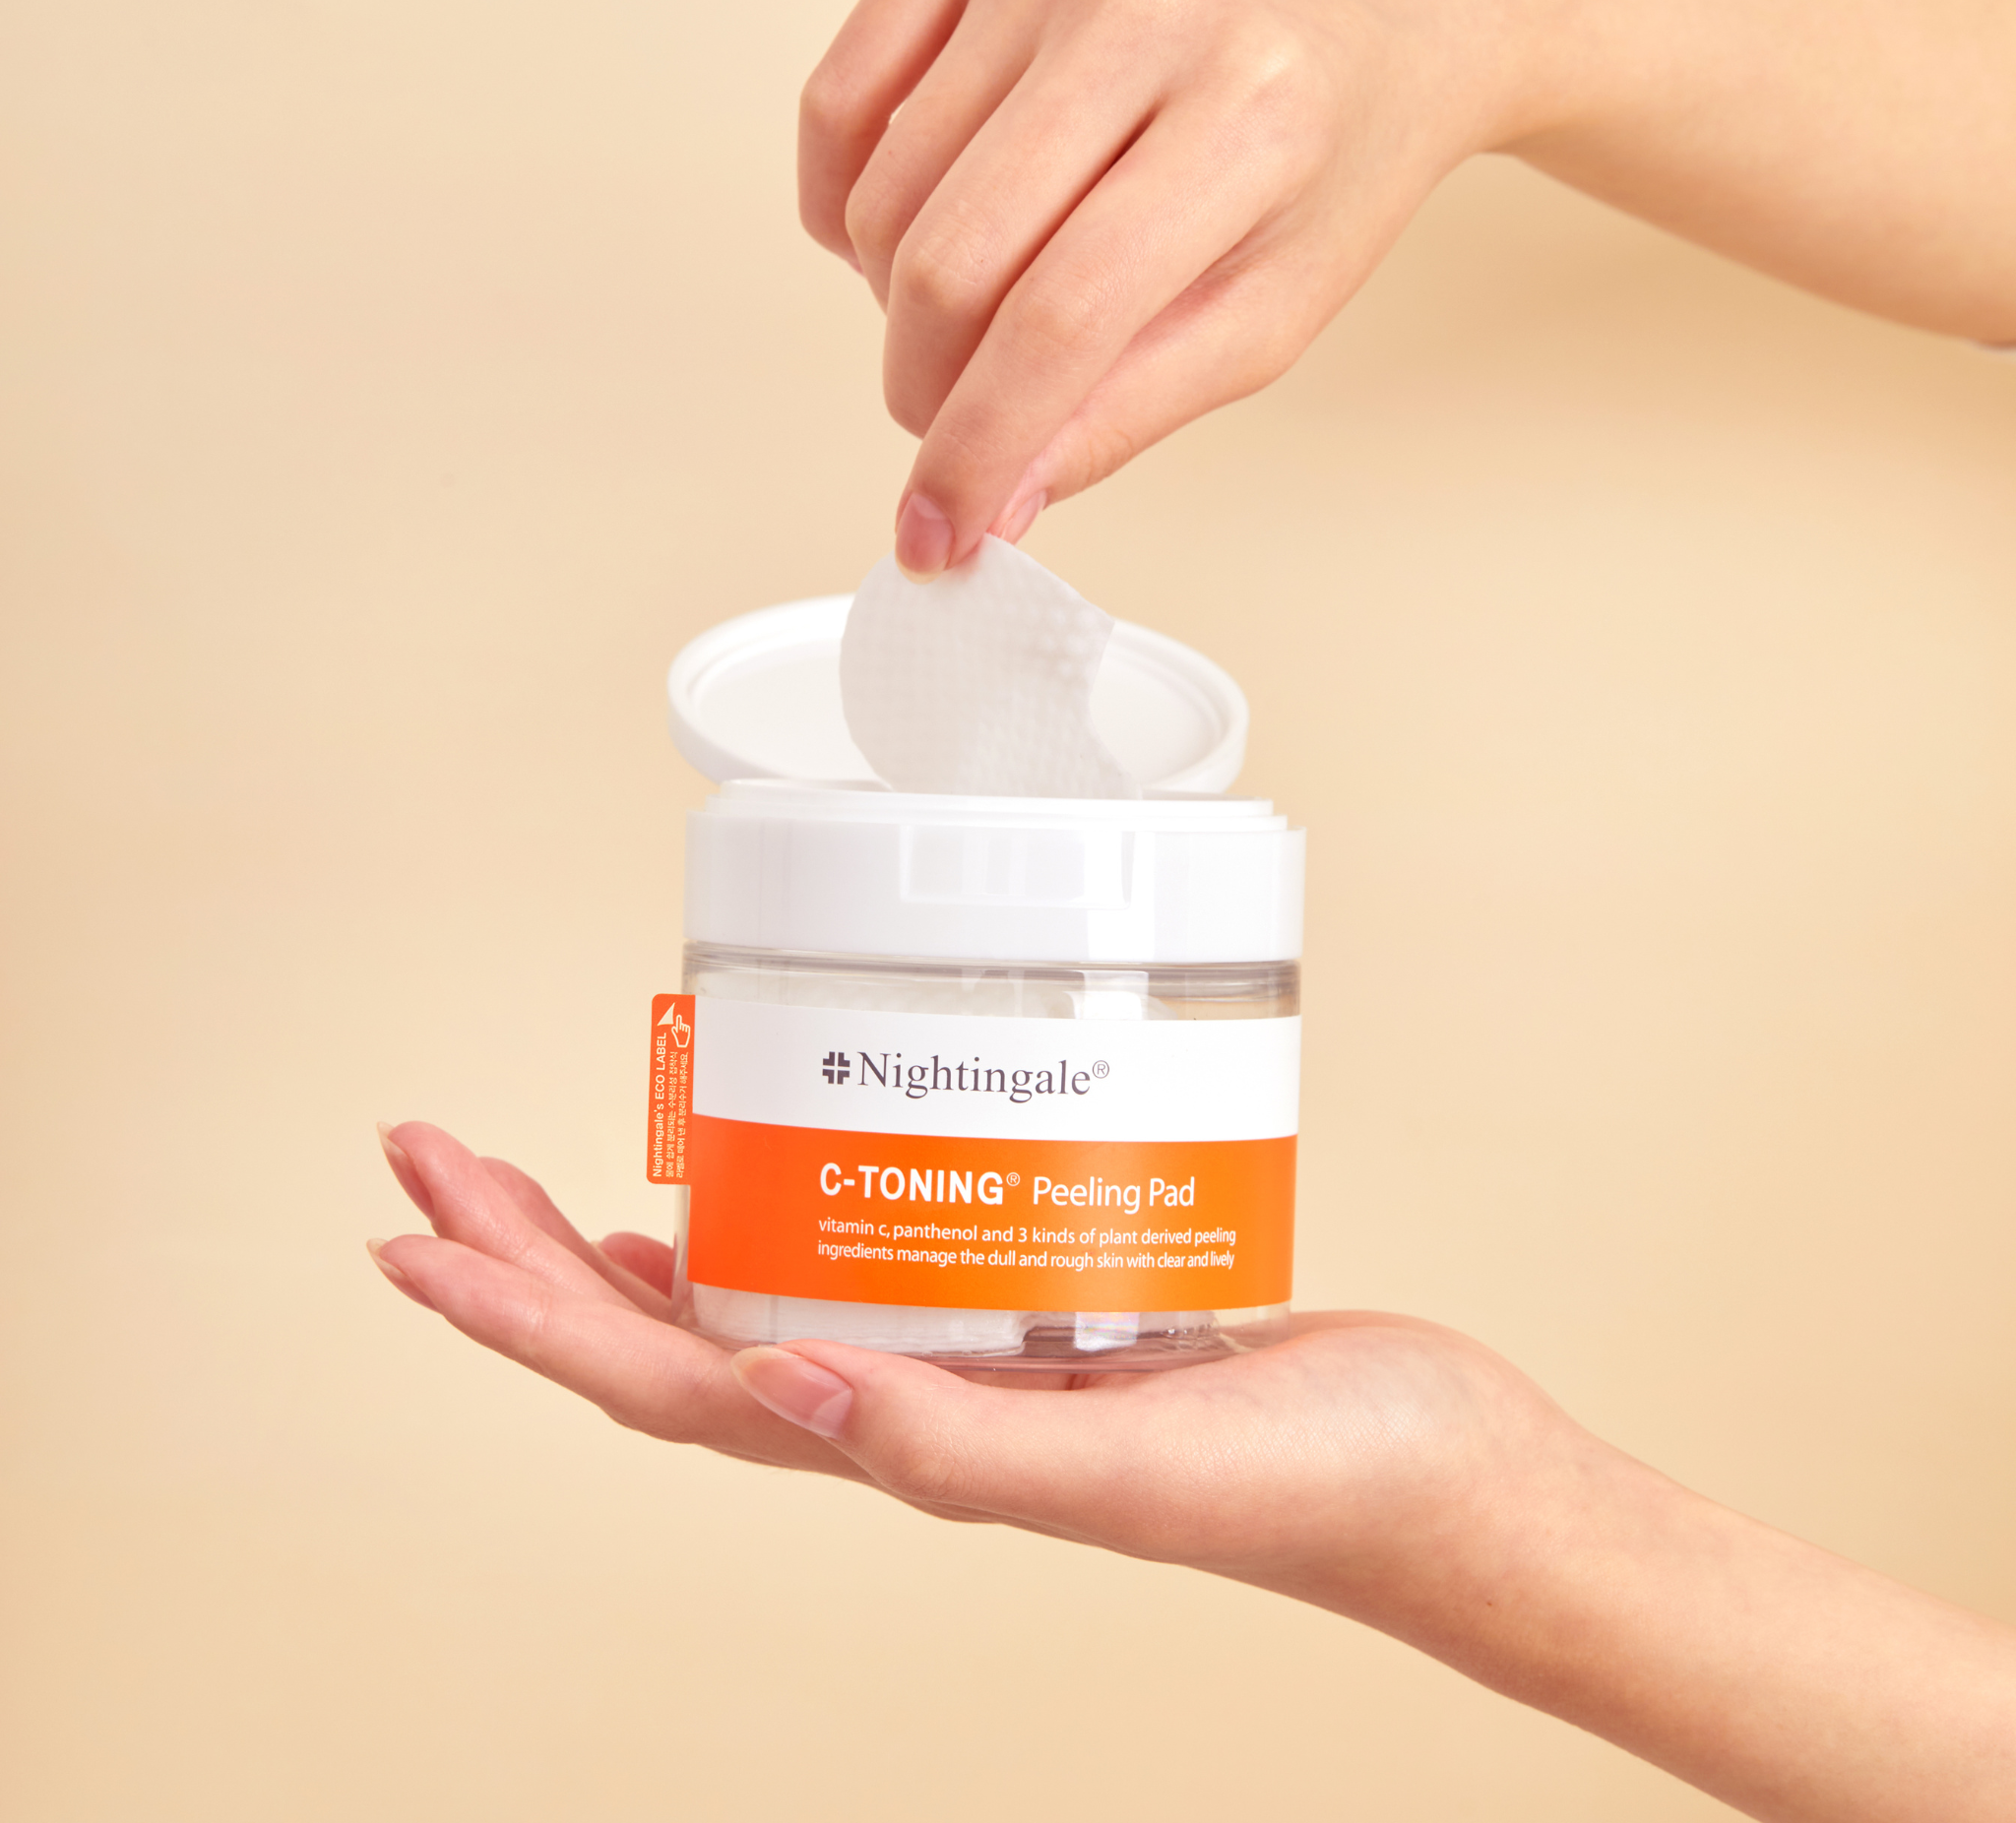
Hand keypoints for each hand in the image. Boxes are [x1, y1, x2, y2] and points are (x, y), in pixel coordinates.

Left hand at [367, 1120, 1574, 1584]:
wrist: (1444, 1473)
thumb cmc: (1319, 1481)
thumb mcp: (1132, 1469)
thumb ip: (953, 1448)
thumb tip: (769, 1391)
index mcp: (902, 1454)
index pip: (662, 1389)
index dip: (523, 1319)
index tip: (417, 1233)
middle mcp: (905, 1411)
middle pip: (668, 1341)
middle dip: (529, 1259)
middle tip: (432, 1160)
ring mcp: (963, 1362)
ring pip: (746, 1305)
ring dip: (621, 1251)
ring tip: (534, 1187)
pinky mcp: (1030, 1309)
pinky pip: (860, 1265)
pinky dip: (775, 1232)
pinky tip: (744, 1203)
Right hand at [800, 0, 1545, 576]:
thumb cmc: (1337, 151)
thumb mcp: (1272, 314)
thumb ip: (1127, 413)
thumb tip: (993, 499)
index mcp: (1248, 119)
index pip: (1059, 322)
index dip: (976, 450)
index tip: (938, 533)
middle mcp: (1144, 9)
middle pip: (951, 263)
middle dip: (925, 389)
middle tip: (953, 423)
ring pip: (885, 196)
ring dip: (897, 301)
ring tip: (973, 309)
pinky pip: (840, 98)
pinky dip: (845, 203)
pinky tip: (904, 233)